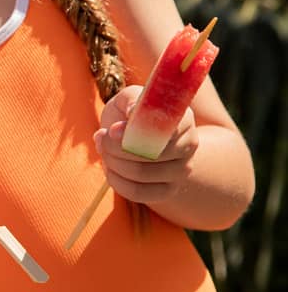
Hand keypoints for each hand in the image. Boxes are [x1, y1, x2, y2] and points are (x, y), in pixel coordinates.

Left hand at [96, 84, 198, 204]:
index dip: (135, 132)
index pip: (165, 130)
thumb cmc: (129, 114)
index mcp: (183, 119)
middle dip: (115, 148)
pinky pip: (138, 193)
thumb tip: (134, 113)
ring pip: (141, 174)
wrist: (133, 137)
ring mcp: (181, 171)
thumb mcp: (128, 98)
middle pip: (151, 155)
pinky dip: (116, 181)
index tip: (112, 129)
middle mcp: (189, 145)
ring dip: (112, 162)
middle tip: (101, 137)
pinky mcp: (168, 190)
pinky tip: (110, 168)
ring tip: (104, 150)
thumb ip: (132, 100)